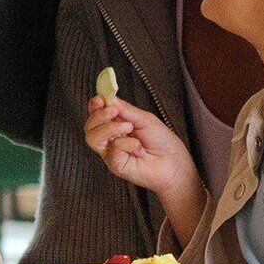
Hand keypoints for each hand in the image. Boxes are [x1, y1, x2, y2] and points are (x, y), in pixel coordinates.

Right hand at [84, 90, 206, 237]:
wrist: (174, 162)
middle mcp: (110, 139)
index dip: (94, 106)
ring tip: (128, 127)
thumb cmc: (162, 141)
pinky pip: (111, 150)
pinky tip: (138, 148)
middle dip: (98, 115)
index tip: (99, 99)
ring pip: (93, 138)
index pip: (96, 115)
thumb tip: (108, 98)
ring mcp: (111, 153)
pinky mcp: (115, 165)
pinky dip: (125, 144)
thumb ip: (125, 109)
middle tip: (113, 111)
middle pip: (89, 127)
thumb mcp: (144, 119)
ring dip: (109, 128)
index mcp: (116, 125)